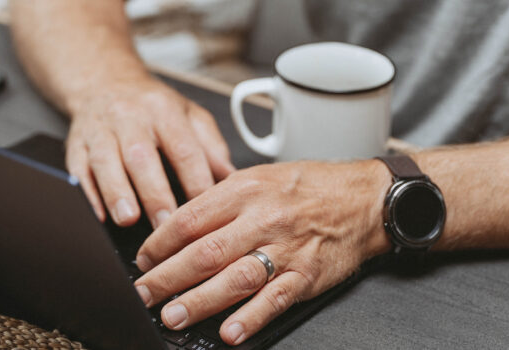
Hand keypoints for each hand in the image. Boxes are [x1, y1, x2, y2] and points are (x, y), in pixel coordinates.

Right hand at [65, 74, 234, 227]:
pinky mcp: (75, 144)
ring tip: (129, 219)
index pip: (183, 146)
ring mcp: (99, 130)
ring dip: (117, 192)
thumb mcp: (190, 114)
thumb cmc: (152, 106)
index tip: (204, 208)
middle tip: (166, 225)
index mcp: (164, 110)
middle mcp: (130, 117)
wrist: (105, 82)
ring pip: (105, 161)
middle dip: (154, 193)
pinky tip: (98, 214)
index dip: (194, 178)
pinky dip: (87, 193)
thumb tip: (230, 179)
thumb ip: (212, 145)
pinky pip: (78, 168)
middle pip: (141, 156)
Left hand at [133, 160, 391, 344]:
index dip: (160, 242)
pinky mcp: (307, 275)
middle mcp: (262, 219)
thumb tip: (180, 224)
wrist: (364, 199)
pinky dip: (252, 317)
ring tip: (173, 315)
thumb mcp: (259, 176)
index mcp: (245, 190)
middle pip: (205, 252)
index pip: (190, 219)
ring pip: (235, 277)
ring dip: (200, 301)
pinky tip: (230, 331)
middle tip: (144, 293)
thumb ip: (221, 200)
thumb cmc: (309, 186)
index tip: (144, 259)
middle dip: (168, 277)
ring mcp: (285, 249)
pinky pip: (276, 299)